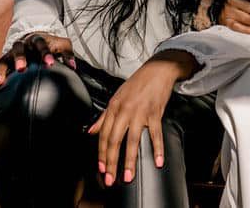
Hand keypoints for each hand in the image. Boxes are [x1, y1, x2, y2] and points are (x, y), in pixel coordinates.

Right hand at [0, 32, 74, 96]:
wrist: (35, 39)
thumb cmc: (51, 45)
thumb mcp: (62, 45)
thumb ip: (67, 54)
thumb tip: (73, 67)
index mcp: (36, 40)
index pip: (40, 44)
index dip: (45, 53)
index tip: (51, 63)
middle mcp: (21, 46)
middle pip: (18, 49)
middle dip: (20, 58)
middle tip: (22, 68)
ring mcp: (10, 55)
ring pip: (2, 61)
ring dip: (1, 71)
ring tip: (0, 82)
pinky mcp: (3, 64)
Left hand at [87, 50, 198, 186]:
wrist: (158, 70)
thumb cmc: (138, 83)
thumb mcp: (116, 97)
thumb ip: (104, 116)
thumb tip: (91, 131)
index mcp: (114, 107)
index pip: (103, 134)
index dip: (101, 154)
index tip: (101, 168)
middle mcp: (125, 110)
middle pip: (114, 140)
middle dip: (111, 162)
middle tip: (110, 178)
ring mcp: (140, 112)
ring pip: (132, 140)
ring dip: (130, 160)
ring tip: (128, 175)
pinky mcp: (155, 112)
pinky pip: (156, 134)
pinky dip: (157, 148)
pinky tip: (158, 161)